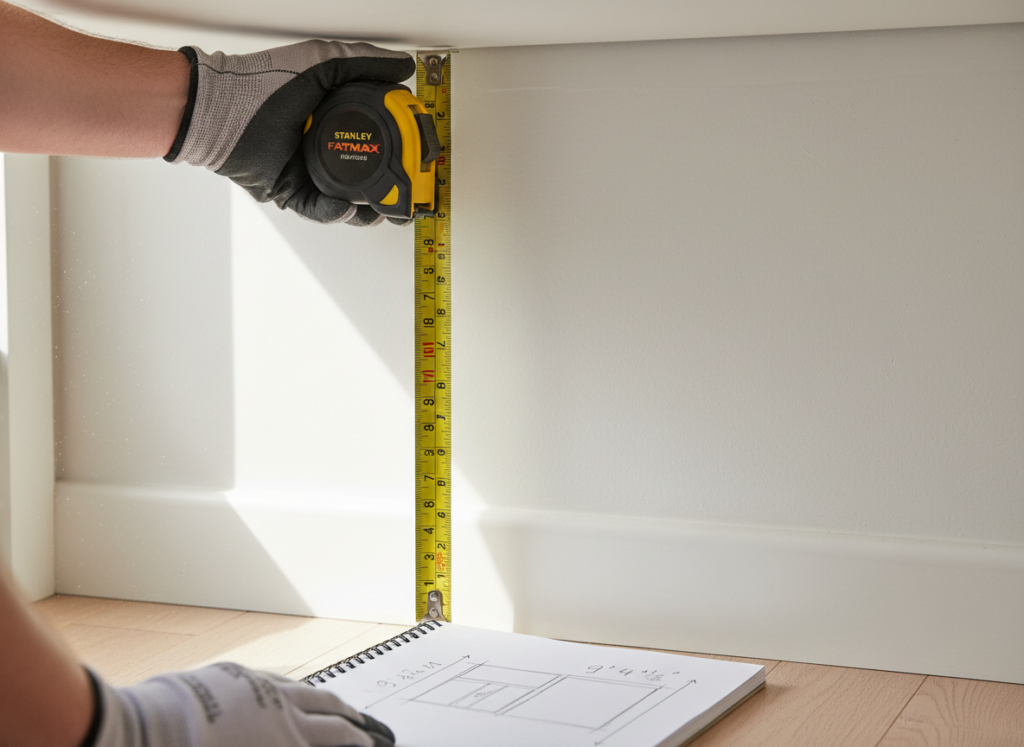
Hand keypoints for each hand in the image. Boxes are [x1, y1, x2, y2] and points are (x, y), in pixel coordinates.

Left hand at [86, 663, 395, 746]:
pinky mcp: (235, 678)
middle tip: (369, 728)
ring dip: (329, 702)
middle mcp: (282, 711)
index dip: (360, 742)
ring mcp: (259, 690)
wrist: (146, 734)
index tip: (371, 743)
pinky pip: (277, 681)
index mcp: (288, 740)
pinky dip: (294, 690)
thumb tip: (298, 740)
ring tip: (340, 707)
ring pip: (307, 692)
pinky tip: (290, 692)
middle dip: (355, 722)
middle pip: (331, 714)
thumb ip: (282, 745)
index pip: (339, 739)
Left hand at [166, 40, 415, 225]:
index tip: (419, 155)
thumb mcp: (322, 63)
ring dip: (369, 208)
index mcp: (335, 120)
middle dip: (392, 188)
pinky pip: (319, 210)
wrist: (221, 110)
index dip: (403, 149)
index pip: (379, 139)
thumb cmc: (263, 83)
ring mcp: (308, 172)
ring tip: (385, 209)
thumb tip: (403, 68)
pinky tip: (350, 207)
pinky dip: (335, 212)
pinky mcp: (291, 193)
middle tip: (409, 191)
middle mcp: (324, 148)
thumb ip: (364, 63)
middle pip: (369, 175)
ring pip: (349, 200)